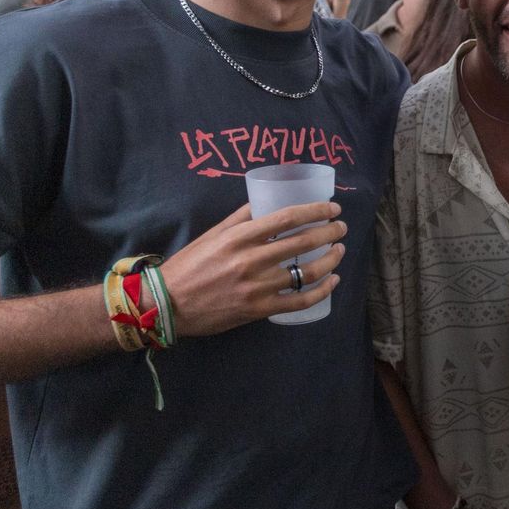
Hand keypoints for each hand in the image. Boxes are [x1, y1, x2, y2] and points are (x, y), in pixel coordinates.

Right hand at [158, 201, 348, 336]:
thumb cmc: (190, 265)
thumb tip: (266, 199)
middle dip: (329, 233)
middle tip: (341, 228)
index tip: (332, 208)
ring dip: (330, 260)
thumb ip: (241, 218)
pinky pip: (300, 300)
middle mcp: (250, 260)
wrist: (168, 304)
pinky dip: (322, 290)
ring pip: (306, 272)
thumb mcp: (213, 234)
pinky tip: (333, 281)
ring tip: (339, 251)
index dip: (315, 212)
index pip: (287, 218)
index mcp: (239, 238)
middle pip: (302, 243)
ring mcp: (257, 287)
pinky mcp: (259, 309)